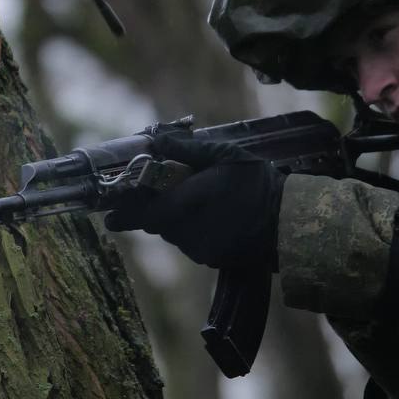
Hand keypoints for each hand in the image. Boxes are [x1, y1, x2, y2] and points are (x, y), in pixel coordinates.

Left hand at [104, 134, 285, 269]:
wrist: (288, 222)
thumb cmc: (258, 183)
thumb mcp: (227, 154)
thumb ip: (188, 149)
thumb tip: (156, 140)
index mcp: (192, 201)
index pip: (146, 212)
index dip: (125, 213)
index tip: (109, 214)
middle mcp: (191, 229)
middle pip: (157, 223)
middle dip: (154, 209)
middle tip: (161, 193)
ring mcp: (200, 248)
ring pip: (173, 233)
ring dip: (175, 219)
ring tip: (199, 202)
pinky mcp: (210, 259)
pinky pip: (189, 243)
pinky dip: (192, 231)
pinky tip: (212, 218)